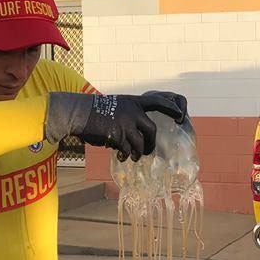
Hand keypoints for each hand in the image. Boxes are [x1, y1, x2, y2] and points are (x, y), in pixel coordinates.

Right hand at [45, 92, 185, 160]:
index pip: (158, 102)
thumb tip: (138, 134)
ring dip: (138, 152)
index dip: (171, 108)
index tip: (181, 115)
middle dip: (151, 143)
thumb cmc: (95, 110)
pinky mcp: (117, 136)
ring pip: (139, 143)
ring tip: (133, 157)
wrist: (77, 112)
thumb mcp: (115, 105)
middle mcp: (132, 112)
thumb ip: (128, 116)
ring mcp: (125, 124)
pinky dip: (125, 155)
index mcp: (133, 102)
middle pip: (151, 130)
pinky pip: (126, 150)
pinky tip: (121, 157)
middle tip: (147, 151)